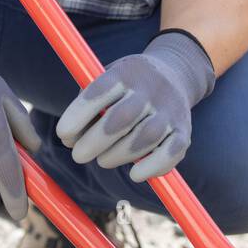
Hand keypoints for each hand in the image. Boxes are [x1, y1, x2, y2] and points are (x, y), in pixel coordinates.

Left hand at [55, 30, 215, 181]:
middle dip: (95, 141)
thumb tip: (69, 138)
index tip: (62, 134)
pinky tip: (135, 174)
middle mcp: (150, 89)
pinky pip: (171, 152)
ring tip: (103, 160)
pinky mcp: (184, 131)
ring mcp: (170, 110)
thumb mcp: (107, 79)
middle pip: (122, 118)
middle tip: (78, 155)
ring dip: (118, 155)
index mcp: (126, 72)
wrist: (175, 74)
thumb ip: (89, 105)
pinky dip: (153, 166)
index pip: (100, 91)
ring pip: (146, 137)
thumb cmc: (127, 85)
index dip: (79, 114)